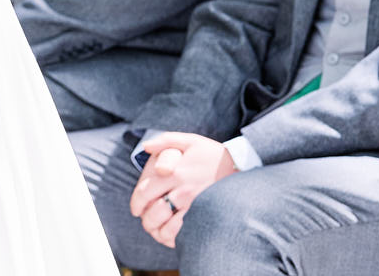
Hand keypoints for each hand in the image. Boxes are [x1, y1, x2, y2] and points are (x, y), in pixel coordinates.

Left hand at [131, 131, 237, 247]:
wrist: (242, 166)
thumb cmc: (213, 153)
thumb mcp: (189, 140)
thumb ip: (164, 140)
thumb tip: (144, 147)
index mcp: (174, 173)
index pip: (146, 192)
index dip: (136, 203)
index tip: (136, 210)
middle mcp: (183, 190)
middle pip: (155, 212)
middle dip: (146, 220)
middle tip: (145, 222)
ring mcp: (195, 205)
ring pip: (168, 226)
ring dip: (158, 231)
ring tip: (157, 232)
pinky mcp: (206, 214)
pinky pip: (186, 232)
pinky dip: (175, 238)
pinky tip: (172, 237)